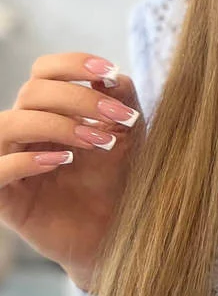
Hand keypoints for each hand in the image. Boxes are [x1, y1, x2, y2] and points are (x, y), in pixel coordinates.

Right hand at [0, 53, 144, 287]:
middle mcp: (25, 132)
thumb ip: (121, 98)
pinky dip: (26, 160)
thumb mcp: (128, 133)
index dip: (72, 63)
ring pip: (8, 124)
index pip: (43, 71)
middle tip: (120, 116)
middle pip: (31, 92)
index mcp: (49, 110)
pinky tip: (63, 161)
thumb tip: (109, 74)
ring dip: (56, 124)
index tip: (109, 71)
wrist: (118, 232)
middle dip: (79, 98)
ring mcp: (10, 163)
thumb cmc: (118, 179)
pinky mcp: (5, 199)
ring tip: (98, 140)